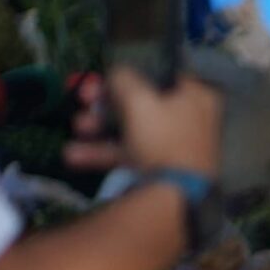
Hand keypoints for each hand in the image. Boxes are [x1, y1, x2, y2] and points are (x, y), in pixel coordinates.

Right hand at [65, 69, 223, 177]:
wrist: (176, 195)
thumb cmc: (162, 138)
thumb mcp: (139, 99)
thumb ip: (123, 79)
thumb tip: (117, 73)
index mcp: (196, 96)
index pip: (160, 74)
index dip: (130, 74)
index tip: (105, 77)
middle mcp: (190, 119)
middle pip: (142, 103)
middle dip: (106, 103)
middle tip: (84, 100)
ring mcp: (176, 145)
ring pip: (133, 129)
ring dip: (100, 127)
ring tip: (78, 127)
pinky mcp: (162, 168)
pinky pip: (131, 154)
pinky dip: (105, 153)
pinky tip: (74, 156)